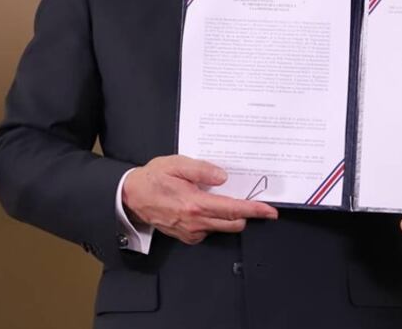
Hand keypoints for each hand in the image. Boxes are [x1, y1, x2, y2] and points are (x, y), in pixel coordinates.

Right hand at [122, 155, 277, 244]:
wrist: (131, 197)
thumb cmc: (153, 178)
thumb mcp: (176, 164)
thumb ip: (202, 169)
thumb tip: (223, 176)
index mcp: (195, 204)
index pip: (233, 210)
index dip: (255, 210)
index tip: (270, 211)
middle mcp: (195, 222)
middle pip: (234, 223)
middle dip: (246, 214)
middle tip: (251, 200)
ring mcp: (191, 232)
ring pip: (222, 227)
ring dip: (230, 216)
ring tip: (223, 199)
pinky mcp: (187, 236)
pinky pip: (209, 231)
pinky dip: (215, 221)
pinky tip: (206, 207)